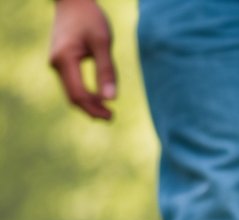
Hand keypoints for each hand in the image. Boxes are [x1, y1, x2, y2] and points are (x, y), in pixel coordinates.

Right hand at [49, 0, 117, 119]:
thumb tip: (111, 99)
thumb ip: (107, 71)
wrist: (73, 2)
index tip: (111, 116)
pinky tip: (98, 98)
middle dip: (91, 110)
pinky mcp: (60, 62)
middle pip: (73, 96)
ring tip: (107, 111)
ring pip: (71, 91)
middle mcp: (56, 63)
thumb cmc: (90, 19)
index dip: (94, 108)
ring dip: (88, 103)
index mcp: (65, 59)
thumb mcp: (103, 43)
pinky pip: (71, 84)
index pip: (78, 94)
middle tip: (111, 117)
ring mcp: (56, 63)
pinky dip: (84, 94)